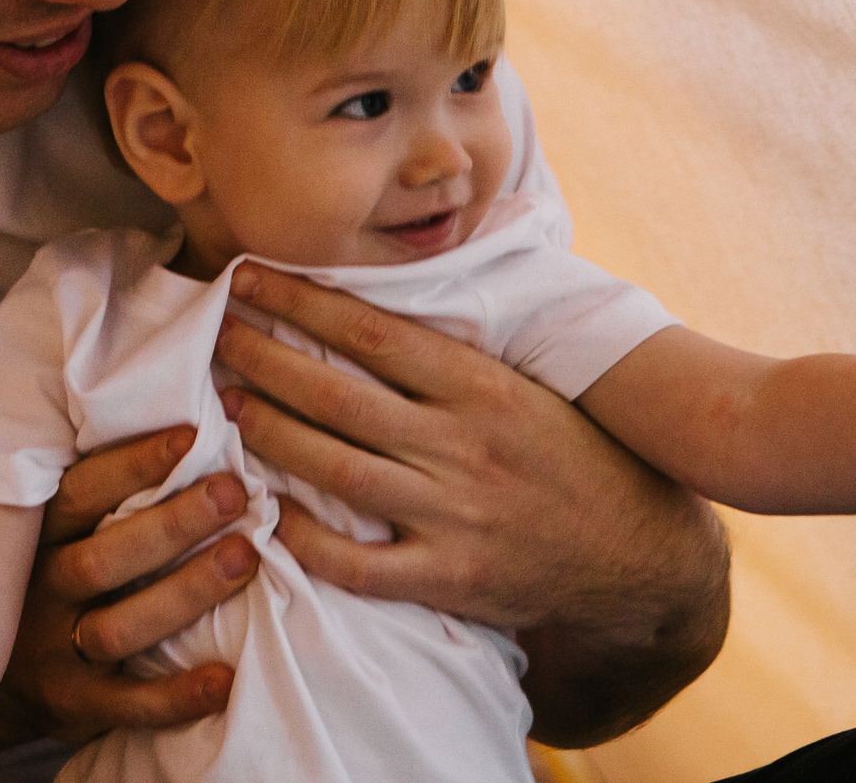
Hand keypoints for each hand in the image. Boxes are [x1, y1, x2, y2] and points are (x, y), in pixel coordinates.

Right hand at [0, 427, 255, 745]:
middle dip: (172, 524)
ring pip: (119, 627)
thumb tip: (182, 416)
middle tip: (234, 493)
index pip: (80, 493)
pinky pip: (127, 705)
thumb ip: (95, 488)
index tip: (192, 435)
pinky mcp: (73, 707)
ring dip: (184, 594)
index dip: (134, 464)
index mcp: (37, 536)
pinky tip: (225, 678)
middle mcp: (39, 592)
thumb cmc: (44, 577)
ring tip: (244, 560)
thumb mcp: (49, 528)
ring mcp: (53, 653)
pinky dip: (176, 695)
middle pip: (103, 558)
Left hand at [213, 264, 716, 633]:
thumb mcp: (532, 384)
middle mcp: (463, 445)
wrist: (640, 557)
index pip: (372, 332)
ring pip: (335, 470)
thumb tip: (396, 281)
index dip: (301, 301)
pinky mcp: (451, 579)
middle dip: (265, 358)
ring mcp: (455, 515)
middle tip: (215, 334)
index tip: (249, 276)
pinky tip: (268, 513)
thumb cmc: (575, 456)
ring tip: (228, 406)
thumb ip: (461, 346)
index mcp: (482, 385)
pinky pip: (357, 564)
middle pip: (337, 395)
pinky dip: (305, 539)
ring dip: (271, 434)